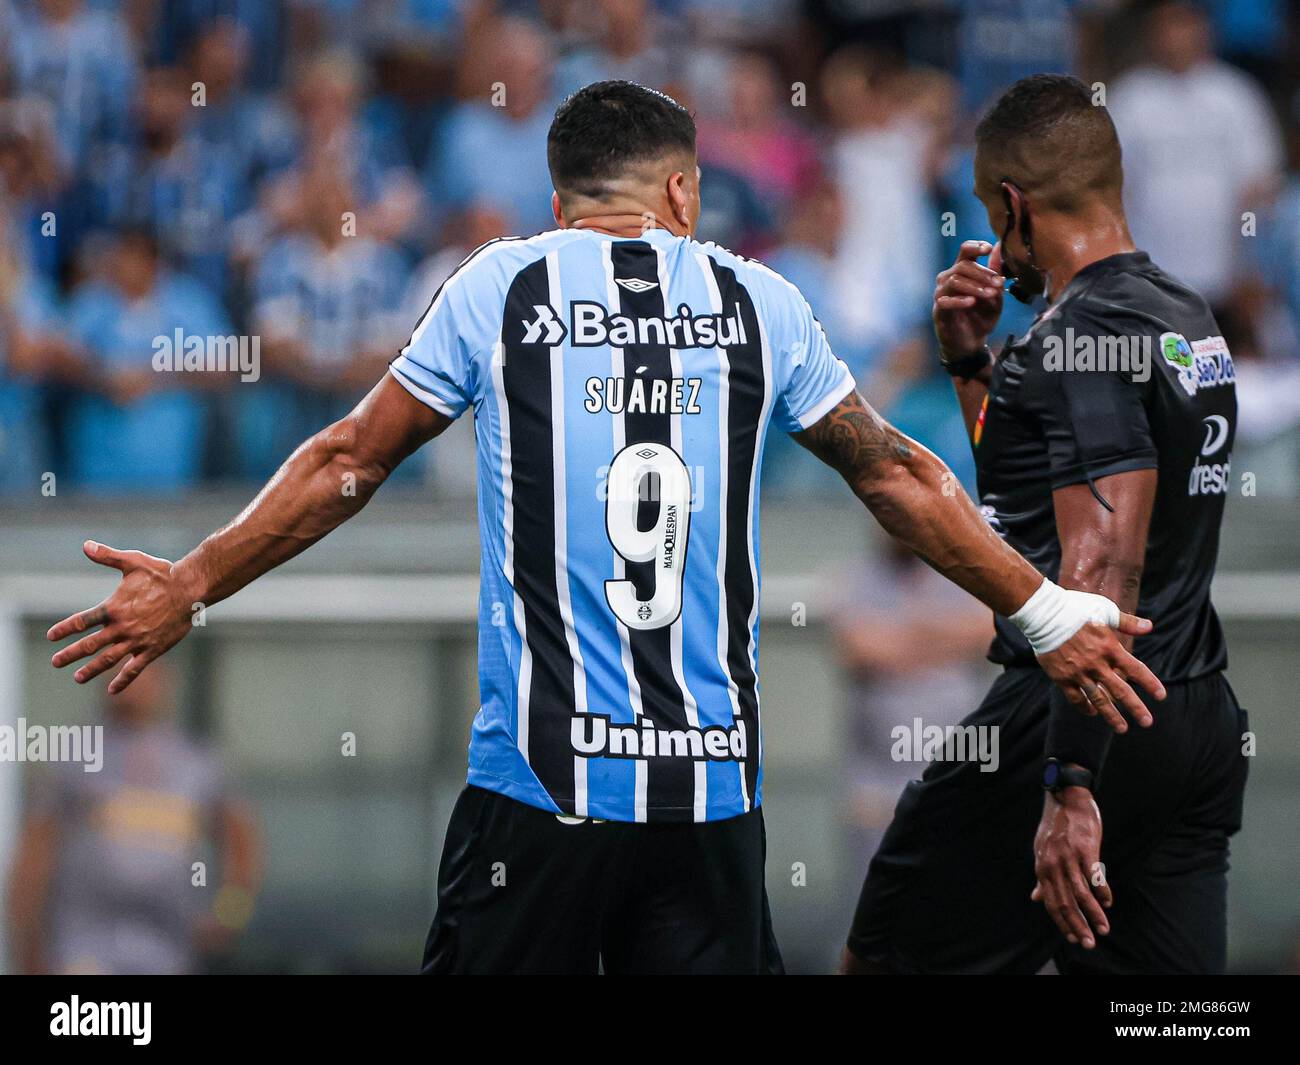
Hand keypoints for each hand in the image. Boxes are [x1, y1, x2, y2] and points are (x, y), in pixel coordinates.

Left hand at [48, 541, 196, 692]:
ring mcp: (136, 641)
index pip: (82, 621)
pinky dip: (123, 680)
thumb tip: (85, 545)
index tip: (52, 637)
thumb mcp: (133, 562)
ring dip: (91, 670)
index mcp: (114, 607)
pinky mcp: (152, 649)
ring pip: (108, 660)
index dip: (65, 629)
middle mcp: (122, 627)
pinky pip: (134, 669)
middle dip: (70, 654)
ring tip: (78, 677)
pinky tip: (112, 690)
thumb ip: (107, 556)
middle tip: (56, 662)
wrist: (190, 590)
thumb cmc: (162, 574)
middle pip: (89, 645)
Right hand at [933, 240, 1003, 360]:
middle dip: (983, 273)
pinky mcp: (939, 310)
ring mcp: (942, 294)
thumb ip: (995, 272)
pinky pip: (945, 300)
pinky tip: (972, 302)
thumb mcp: (995, 293)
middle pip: (962, 265)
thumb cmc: (981, 316)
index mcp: (963, 271)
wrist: (972, 342)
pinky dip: (960, 300)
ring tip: (990, 294)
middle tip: (998, 283)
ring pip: (954, 280)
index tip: (989, 248)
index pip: (965, 250)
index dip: (975, 246)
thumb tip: (1000, 246)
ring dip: (975, 286)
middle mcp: (949, 278)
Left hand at [1032, 787, 1110, 948]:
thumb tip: (1035, 898)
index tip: (1074, 938)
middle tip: (1090, 944)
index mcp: (1042, 869)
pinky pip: (1094, 876)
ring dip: (1093, 914)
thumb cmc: (1056, 827)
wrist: (1066, 798)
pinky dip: (1102, 892)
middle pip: (1065, 903)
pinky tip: (1108, 903)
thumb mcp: (1042, 852)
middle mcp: (1053, 865)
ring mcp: (1068, 857)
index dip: (1062, 923)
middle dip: (1078, 926)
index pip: (1051, 903)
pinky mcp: (1085, 848)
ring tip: (1104, 929)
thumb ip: (1042, 877)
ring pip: (1081, 893)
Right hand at [1036, 615, 1164, 732]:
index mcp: (1110, 647)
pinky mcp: (1061, 677)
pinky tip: (1092, 712)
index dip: (1150, 684)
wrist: (1043, 614)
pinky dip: (1085, 706)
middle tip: (1147, 722)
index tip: (1160, 696)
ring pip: (1099, 699)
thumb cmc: (1075, 608)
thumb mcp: (1104, 610)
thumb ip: (1127, 622)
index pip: (1136, 669)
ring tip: (1122, 728)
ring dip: (1111, 715)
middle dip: (1135, 708)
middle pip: (1120, 691)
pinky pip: (1075, 697)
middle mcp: (1097, 663)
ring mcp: (1078, 672)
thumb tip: (1150, 627)